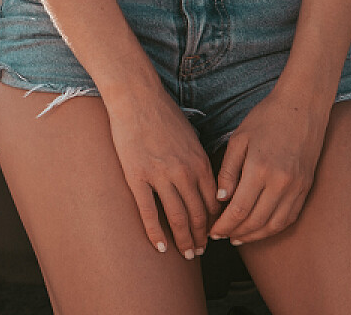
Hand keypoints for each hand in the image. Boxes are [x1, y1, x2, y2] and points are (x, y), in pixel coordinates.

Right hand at [104, 86, 217, 259]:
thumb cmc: (163, 113)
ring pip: (177, 217)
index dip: (214, 223)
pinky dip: (156, 233)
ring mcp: (160, 176)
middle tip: (200, 251)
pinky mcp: (137, 176)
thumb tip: (203, 182)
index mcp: (199, 163)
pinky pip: (148, 212)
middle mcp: (184, 172)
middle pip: (198, 214)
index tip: (213, 235)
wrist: (136, 97)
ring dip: (184, 240)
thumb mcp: (191, 136)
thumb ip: (198, 161)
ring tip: (186, 254)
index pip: (214, 203)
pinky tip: (160, 247)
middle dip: (202, 237)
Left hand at [209, 84, 331, 244]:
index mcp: (259, 169)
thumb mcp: (239, 139)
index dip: (223, 225)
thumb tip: (221, 199)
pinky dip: (274, 228)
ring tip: (238, 238)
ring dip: (255, 235)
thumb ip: (228, 170)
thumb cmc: (265, 119)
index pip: (238, 210)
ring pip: (274, 224)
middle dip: (235, 233)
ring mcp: (297, 188)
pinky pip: (290, 217)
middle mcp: (280, 183)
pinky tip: (261, 229)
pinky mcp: (306, 188)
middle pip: (255, 221)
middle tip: (220, 237)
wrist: (302, 107)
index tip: (212, 230)